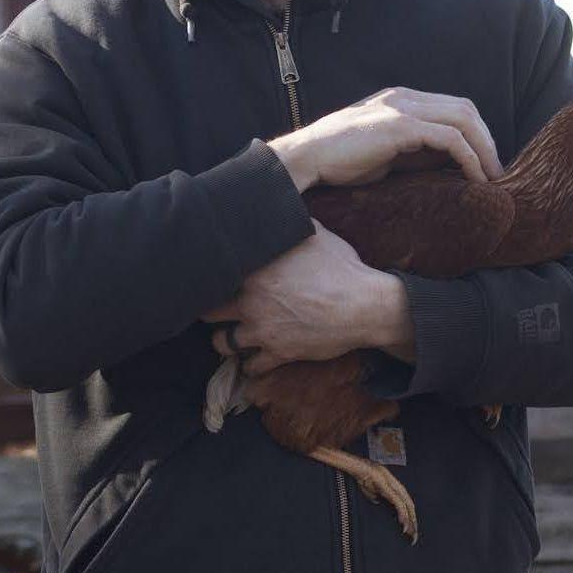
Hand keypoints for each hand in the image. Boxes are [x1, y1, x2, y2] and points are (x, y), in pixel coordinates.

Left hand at [204, 222, 414, 373]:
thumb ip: (289, 225)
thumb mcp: (315, 234)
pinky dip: (251, 365)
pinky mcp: (279, 353)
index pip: (214, 276)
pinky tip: (254, 359)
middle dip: (210, 312)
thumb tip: (283, 206)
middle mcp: (251, 302)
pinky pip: (253, 366)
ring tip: (229, 337)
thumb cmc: (342, 267)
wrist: (363, 305)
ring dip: (224, 342)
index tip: (209, 281)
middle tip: (216, 311)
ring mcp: (263, 330)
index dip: (208, 279)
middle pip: (209, 313)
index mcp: (255, 271)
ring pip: (223, 344)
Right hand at [266, 86, 501, 192]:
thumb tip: (450, 168)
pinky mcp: (400, 125)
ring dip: (484, 149)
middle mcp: (406, 97)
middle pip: (465, 109)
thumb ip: (415, 154)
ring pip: (463, 119)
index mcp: (402, 101)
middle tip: (497, 173)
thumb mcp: (386, 156)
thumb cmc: (339, 163)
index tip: (485, 165)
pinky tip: (474, 179)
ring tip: (492, 178)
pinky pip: (450, 137)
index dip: (476, 135)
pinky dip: (469, 158)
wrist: (305, 159)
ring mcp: (403, 108)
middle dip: (487, 141)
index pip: (453, 108)